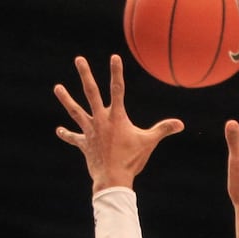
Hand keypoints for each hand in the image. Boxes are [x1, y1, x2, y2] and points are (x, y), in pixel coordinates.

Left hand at [54, 55, 183, 192]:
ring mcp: (90, 131)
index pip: (118, 89)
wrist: (112, 179)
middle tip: (79, 59)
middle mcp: (100, 120)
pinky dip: (67, 135)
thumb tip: (181, 124)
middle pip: (91, 92)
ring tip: (57, 87)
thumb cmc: (131, 160)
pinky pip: (74, 138)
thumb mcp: (149, 142)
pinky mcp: (84, 144)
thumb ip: (163, 129)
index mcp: (116, 117)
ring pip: (76, 111)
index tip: (114, 57)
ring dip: (66, 99)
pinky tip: (59, 130)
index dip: (116, 73)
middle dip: (85, 75)